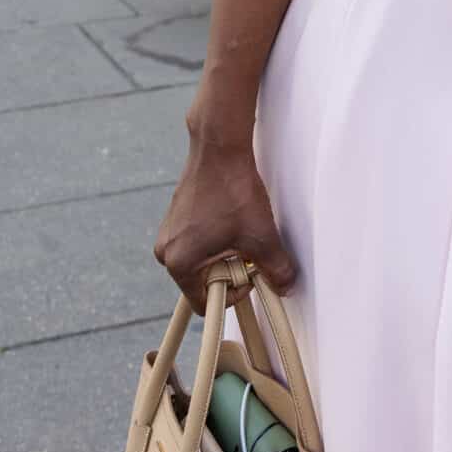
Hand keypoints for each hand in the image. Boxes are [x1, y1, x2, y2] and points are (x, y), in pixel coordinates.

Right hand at [154, 130, 297, 310]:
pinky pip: (198, 243)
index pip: (205, 303)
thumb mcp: (262, 236)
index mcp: (179, 263)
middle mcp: (166, 251)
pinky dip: (218, 239)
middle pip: (203, 282)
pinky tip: (232, 219)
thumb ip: (276, 269)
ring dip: (226, 255)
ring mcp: (169, 232)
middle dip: (231, 272)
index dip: (234, 294)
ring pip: (202, 261)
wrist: (220, 148)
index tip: (252, 273)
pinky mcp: (176, 217)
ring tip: (243, 231)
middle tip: (250, 250)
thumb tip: (285, 287)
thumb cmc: (234, 192)